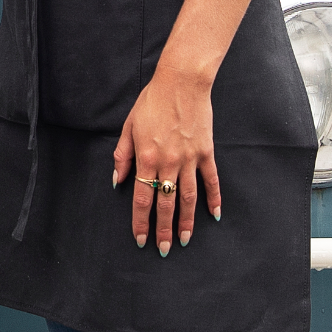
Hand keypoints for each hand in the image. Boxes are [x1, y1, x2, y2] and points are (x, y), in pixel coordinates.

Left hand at [111, 60, 221, 255]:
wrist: (182, 82)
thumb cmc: (152, 101)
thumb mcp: (129, 126)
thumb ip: (123, 155)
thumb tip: (117, 180)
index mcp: (146, 157)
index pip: (142, 198)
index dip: (140, 221)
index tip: (140, 239)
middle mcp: (168, 162)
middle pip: (165, 204)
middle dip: (163, 229)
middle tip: (164, 249)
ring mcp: (189, 158)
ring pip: (188, 197)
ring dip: (187, 221)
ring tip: (185, 240)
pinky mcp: (206, 152)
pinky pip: (211, 180)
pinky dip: (214, 198)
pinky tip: (214, 214)